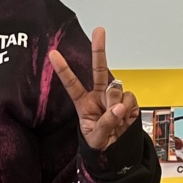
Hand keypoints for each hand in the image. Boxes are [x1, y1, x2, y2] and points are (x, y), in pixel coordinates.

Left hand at [48, 27, 140, 151]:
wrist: (116, 152)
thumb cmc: (100, 143)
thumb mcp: (96, 138)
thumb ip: (105, 122)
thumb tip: (118, 106)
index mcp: (84, 103)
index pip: (72, 84)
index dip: (63, 69)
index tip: (53, 54)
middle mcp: (99, 95)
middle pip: (99, 69)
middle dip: (99, 48)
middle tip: (99, 30)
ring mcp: (114, 97)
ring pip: (116, 89)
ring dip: (116, 104)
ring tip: (115, 120)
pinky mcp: (129, 101)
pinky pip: (130, 98)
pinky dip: (128, 109)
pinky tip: (125, 118)